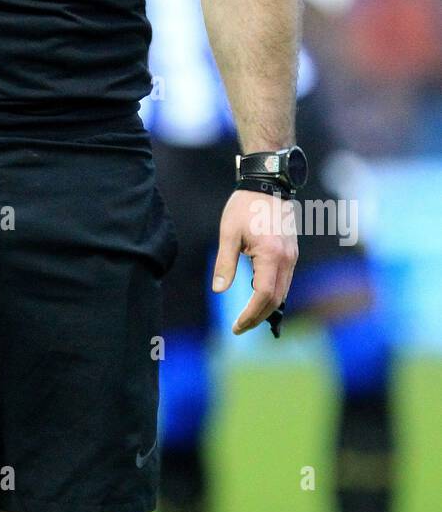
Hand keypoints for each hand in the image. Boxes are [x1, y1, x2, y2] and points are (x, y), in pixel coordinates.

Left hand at [212, 189, 297, 334]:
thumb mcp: (229, 233)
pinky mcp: (291, 253)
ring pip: (283, 292)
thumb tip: (219, 290)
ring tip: (246, 318)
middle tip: (238, 328)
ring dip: (266, 308)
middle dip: (258, 317)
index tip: (236, 326)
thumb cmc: (245, 206)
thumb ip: (225, 263)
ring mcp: (292, 256)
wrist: (268, 183)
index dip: (250, 314)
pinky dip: (272, 295)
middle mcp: (287, 259)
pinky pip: (284, 281)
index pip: (263, 295)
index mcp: (271, 254)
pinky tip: (257, 299)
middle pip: (276, 299)